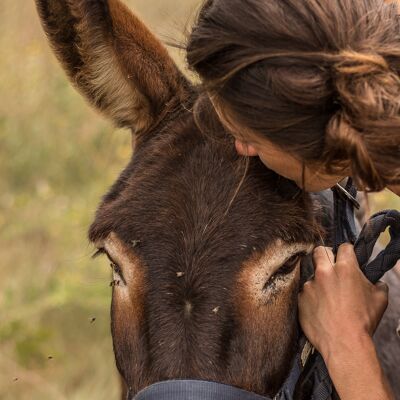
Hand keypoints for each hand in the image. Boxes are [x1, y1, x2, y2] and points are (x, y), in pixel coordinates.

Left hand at [298, 243, 388, 359]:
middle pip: (320, 251)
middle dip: (326, 255)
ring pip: (312, 274)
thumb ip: (377, 284)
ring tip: (328, 296)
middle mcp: (324, 272)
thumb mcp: (380, 299)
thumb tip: (376, 282)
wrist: (344, 343)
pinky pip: (304, 292)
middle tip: (331, 266)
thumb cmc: (363, 322)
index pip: (344, 247)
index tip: (347, 257)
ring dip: (319, 280)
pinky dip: (311, 297)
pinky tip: (320, 308)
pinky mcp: (300, 298)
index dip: (347, 251)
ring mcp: (309, 285)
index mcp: (345, 268)